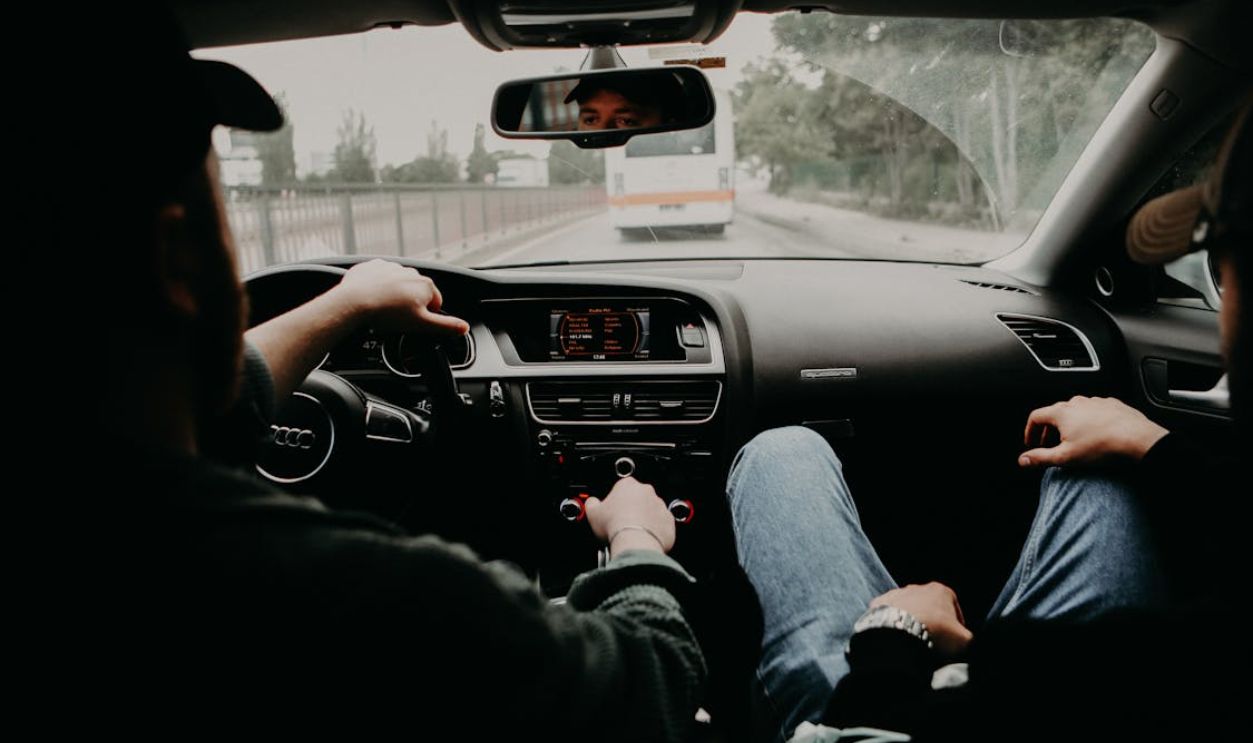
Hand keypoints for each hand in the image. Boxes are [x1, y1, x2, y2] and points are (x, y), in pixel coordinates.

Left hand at [332, 259, 468, 334]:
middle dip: (409, 304)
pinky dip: (376, 286)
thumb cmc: (388, 313)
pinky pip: (378, 277)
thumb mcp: (421, 324)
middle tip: (396, 318)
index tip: (412, 322)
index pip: (435, 302)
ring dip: (393, 294)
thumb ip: (445, 326)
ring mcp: (391, 267)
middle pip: (416, 292)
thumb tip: (464, 327)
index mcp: (425, 285)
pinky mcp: (372, 266)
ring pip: (397, 284)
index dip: (425, 315)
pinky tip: (371, 297)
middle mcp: (411, 272)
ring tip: (382, 308)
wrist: (354, 301)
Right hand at [585, 477, 675, 555]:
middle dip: (632, 509)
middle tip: (621, 523)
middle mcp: (646, 492)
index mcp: (628, 485)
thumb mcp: (593, 513)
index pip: (621, 488)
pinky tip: (644, 538)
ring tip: (633, 533)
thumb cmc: (614, 525)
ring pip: (651, 511)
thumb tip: (592, 503)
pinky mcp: (669, 521)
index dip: (615, 501)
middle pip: (638, 498)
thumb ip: (592, 504)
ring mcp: (660, 506)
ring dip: (644, 519)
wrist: (634, 542)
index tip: (611, 512)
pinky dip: (655, 531)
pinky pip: (662, 524)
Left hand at [870, 582, 972, 655]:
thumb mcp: (965, 641)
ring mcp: (896, 594)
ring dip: (911, 622)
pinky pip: (888, 615)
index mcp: (941, 590)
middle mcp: (917, 587)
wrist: (898, 633)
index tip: (954, 639)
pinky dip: (892, 624)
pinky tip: (895, 637)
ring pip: (908, 609)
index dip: (956, 625)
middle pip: (930, 607)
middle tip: (933, 642)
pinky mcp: (878, 604)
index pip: (954, 607)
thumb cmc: (936, 633)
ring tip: (913, 641)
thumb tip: (969, 644)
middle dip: (932, 622)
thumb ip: (970, 639)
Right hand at [1019, 396, 1167, 467]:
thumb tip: (1023, 460)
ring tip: (1075, 441)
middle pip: (1055, 414)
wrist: (1137, 439)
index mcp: (1061, 413)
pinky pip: (1094, 411)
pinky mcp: (1111, 405)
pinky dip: (1089, 421)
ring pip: (1075, 412)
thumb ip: (1040, 458)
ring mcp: (1095, 402)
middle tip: (1051, 445)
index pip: (1035, 417)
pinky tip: (1096, 435)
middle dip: (1049, 430)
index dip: (1030, 431)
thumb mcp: (1065, 458)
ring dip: (1070, 425)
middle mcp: (1076, 403)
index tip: (1032, 442)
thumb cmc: (1102, 446)